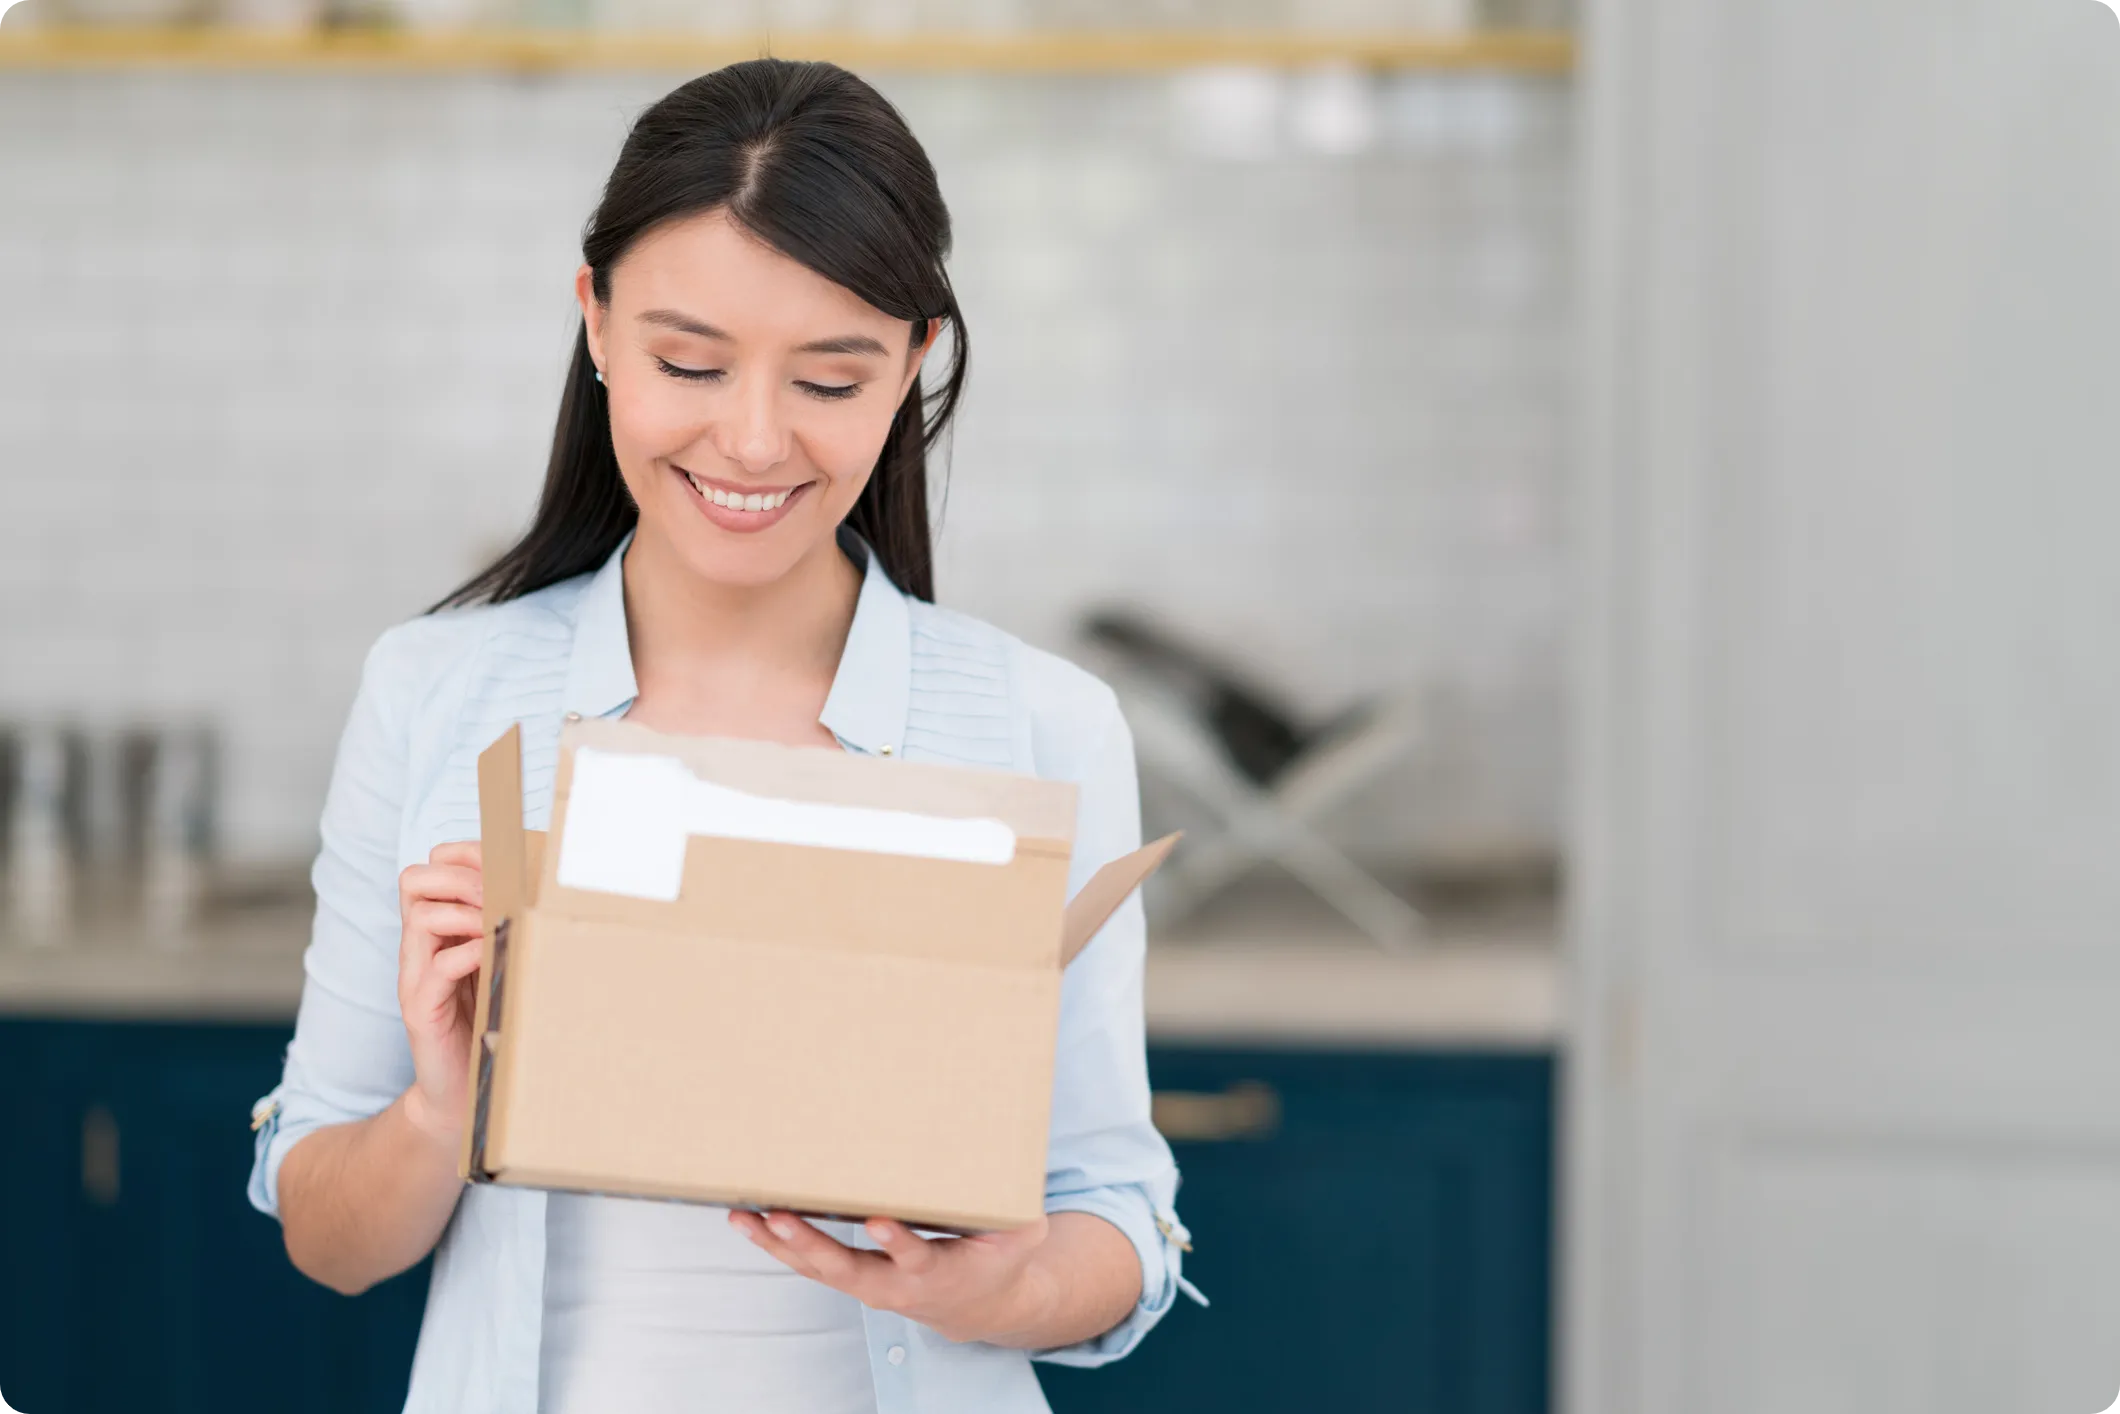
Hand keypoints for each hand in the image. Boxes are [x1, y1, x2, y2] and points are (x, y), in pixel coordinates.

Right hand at [395, 840, 484, 1149]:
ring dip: (466, 913)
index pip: (428, 869)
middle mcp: (418, 948)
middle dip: (460, 877)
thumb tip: (549, 893)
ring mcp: (415, 977)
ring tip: (499, 928)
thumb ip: (507, 929)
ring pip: (422, 916)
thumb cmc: (487, 1022)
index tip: (504, 866)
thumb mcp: (499, 964)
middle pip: (414, 880)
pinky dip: (467, 954)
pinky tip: (493, 958)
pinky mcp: (421, 1010)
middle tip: (498, 896)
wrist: (462, 1093)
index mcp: (435, 932)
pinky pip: (435, 967)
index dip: (461, 858)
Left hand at [729, 1209, 1054, 1345]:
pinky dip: (777, 1244)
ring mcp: (866, 1284)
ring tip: (744, 1217)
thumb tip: (1018, 1163)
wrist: (978, 1305)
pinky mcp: (849, 1278)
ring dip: (779, 1243)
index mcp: (936, 1271)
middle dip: (811, 1242)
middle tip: (782, 1217)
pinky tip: (748, 1220)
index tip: (882, 1222)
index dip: (898, 1243)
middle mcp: (893, 1285)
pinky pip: (807, 1264)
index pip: (915, 1258)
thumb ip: (1019, 1211)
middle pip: (846, 1267)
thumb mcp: (1021, 1235)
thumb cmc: (999, 1257)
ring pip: (816, 1268)